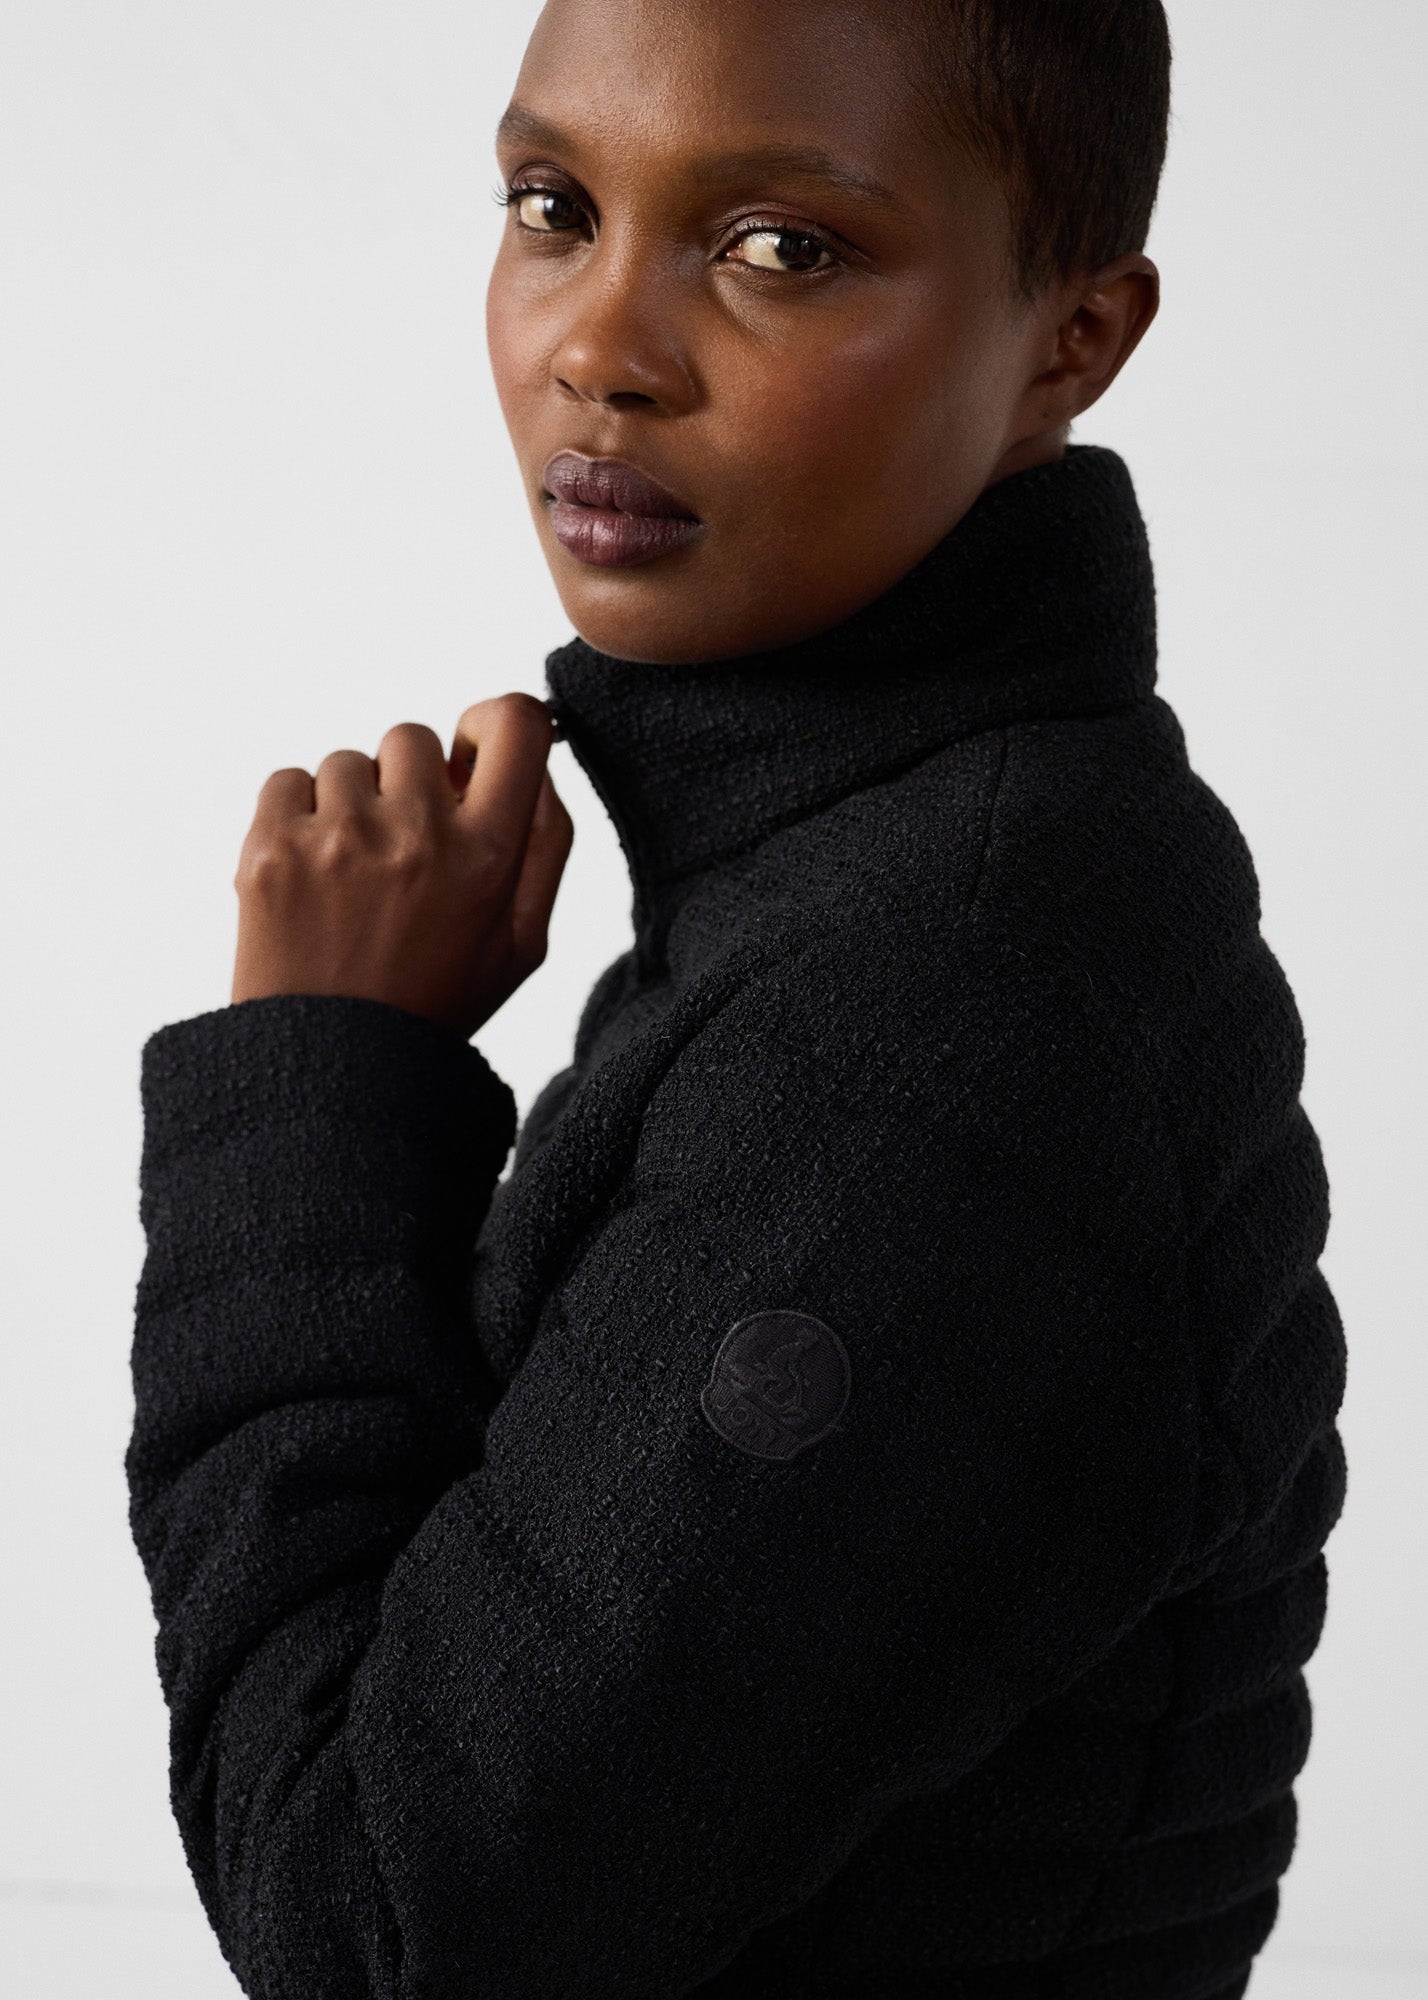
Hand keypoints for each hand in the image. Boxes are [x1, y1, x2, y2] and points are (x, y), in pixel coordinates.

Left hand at [231, 694, 573, 1040]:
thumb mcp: (524, 941)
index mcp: (490, 854)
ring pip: (348, 762)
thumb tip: (537, 755)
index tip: (468, 758)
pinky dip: (297, 817)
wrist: (332, 1068)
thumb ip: (546, 842)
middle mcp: (418, 833)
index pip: (517, 723)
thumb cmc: (434, 999)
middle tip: (401, 851)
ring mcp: (339, 836)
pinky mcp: (271, 846)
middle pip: (414, 736)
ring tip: (351, 880)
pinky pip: (289, 780)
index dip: (491, 724)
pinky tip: (312, 877)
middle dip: (408, 782)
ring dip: (351, 805)